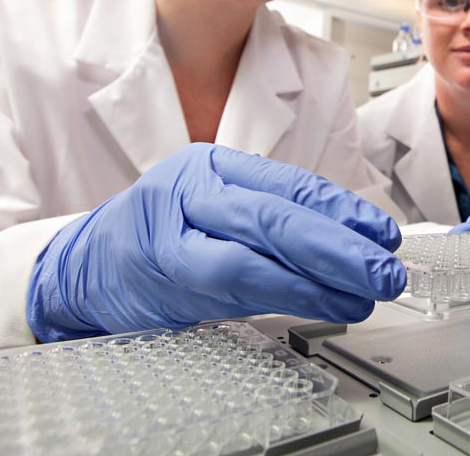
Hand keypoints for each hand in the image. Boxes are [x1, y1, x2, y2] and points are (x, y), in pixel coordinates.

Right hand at [27, 143, 405, 341]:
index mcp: (213, 165)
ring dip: (321, 279)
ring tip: (364, 294)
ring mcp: (175, 231)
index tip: (382, 234)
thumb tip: (351, 241)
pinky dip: (286, 295)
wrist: (85, 265)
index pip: (289, 185)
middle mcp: (193, 189)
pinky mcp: (166, 275)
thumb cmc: (160, 234)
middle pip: (277, 215)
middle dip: (340, 247)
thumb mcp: (215, 207)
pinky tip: (323, 304)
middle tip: (385, 270)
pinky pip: (235, 285)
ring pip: (258, 253)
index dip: (342, 210)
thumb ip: (271, 216)